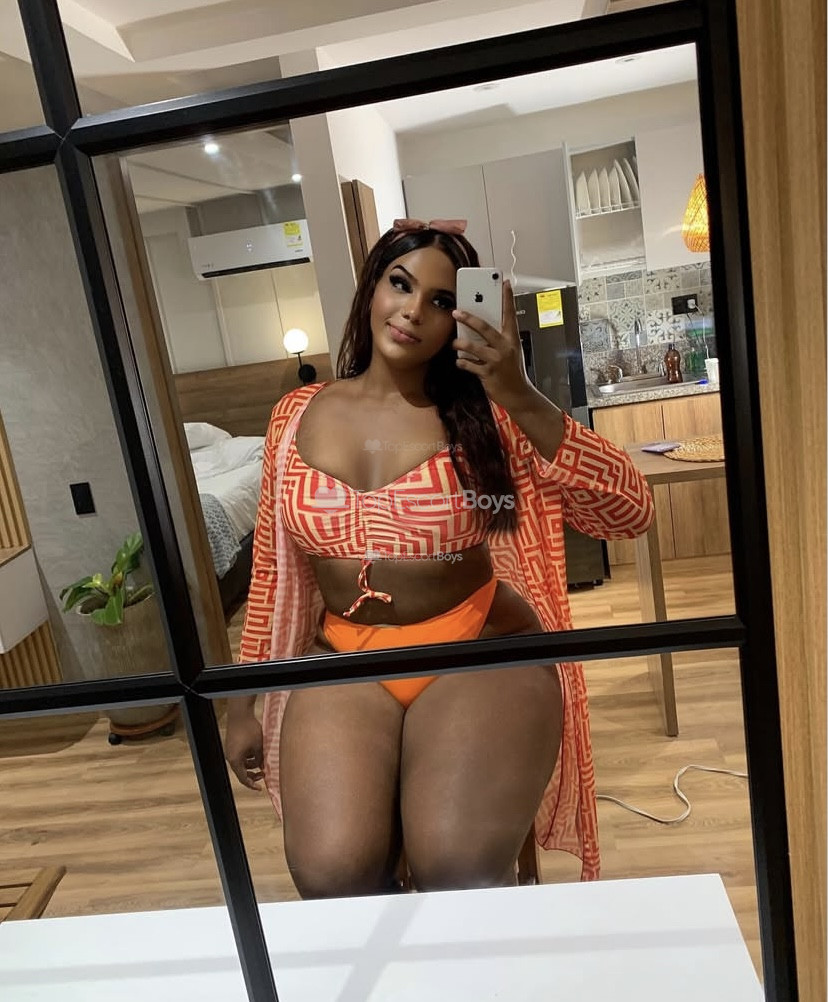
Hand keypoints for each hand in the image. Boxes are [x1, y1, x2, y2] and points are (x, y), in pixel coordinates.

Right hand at [224, 713, 264, 790]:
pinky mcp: (233, 744)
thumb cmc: (249, 730)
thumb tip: (262, 766)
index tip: (260, 788)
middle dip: (253, 774)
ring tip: (262, 759)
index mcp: (235, 760)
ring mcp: (231, 750)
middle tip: (264, 773)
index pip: (243, 778)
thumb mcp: (258, 747)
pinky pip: (242, 755)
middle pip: (242, 771)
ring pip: (243, 763)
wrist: (240, 714)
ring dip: (252, 763)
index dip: (252, 784)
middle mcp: (231, 757)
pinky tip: (257, 751)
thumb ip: (260, 759)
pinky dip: (249, 756)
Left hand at [452, 280, 533, 410]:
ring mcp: (496, 361)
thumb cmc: (512, 371)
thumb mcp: (510, 351)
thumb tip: (478, 328)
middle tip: (456, 312)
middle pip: (485, 328)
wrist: (517, 394)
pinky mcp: (487, 374)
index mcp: (511, 339)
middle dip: (469, 319)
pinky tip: (460, 362)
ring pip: (472, 347)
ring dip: (460, 345)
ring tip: (455, 344)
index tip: (505, 283)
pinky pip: (469, 365)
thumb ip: (498, 339)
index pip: (510, 314)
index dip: (507, 298)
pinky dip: (462, 363)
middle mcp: (505, 347)